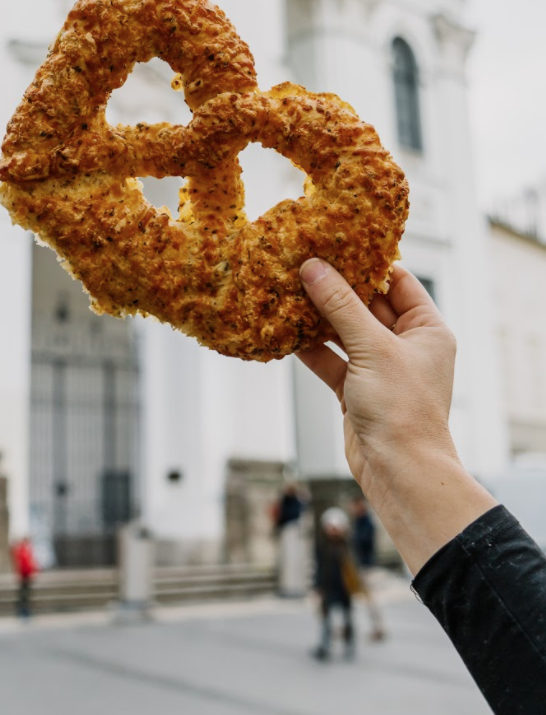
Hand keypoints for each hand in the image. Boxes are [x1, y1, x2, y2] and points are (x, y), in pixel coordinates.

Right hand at [297, 260, 495, 573]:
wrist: (399, 471)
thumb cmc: (403, 410)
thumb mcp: (372, 348)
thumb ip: (341, 306)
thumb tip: (314, 268)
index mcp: (427, 330)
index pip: (398, 282)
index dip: (368, 263)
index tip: (336, 243)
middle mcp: (406, 346)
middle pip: (367, 305)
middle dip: (335, 288)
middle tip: (303, 263)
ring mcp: (380, 369)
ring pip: (345, 332)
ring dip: (319, 317)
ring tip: (288, 291)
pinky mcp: (357, 390)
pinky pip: (331, 360)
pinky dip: (311, 348)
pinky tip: (286, 332)